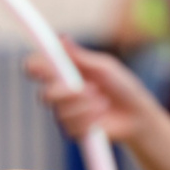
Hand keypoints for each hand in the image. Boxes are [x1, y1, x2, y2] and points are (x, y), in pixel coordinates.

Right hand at [24, 38, 156, 141]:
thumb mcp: (104, 66)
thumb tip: (62, 38)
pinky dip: (90, 119)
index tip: (41, 67)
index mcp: (63, 72)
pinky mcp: (72, 130)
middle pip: (44, 95)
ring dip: (86, 106)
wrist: (136, 114)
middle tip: (89, 88)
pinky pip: (71, 127)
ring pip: (61, 112)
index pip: (36, 68)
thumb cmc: (122, 85)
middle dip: (67, 93)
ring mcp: (64, 112)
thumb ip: (81, 56)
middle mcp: (59, 93)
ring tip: (103, 102)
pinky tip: (101, 116)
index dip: (33, 67)